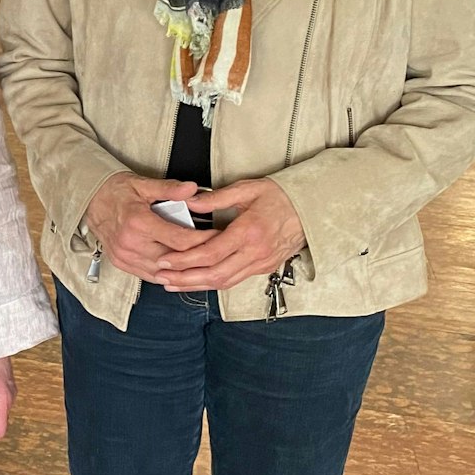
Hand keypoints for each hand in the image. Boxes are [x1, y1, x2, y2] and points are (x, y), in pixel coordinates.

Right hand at [82, 173, 213, 281]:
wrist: (89, 200)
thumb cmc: (116, 190)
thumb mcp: (143, 184)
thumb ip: (169, 189)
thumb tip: (192, 189)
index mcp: (138, 222)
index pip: (180, 240)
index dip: (204, 241)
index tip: (219, 237)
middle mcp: (131, 243)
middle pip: (175, 260)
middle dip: (199, 257)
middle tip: (218, 251)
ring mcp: (125, 256)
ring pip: (164, 273)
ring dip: (184, 269)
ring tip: (203, 262)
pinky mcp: (122, 263)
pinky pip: (151, 276)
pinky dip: (168, 274)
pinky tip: (180, 268)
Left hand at [157, 178, 305, 292]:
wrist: (311, 209)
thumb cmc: (280, 196)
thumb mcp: (247, 189)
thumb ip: (216, 198)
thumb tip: (189, 202)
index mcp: (249, 232)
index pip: (211, 253)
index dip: (185, 260)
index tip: (165, 261)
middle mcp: (256, 252)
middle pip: (215, 274)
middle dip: (186, 278)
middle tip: (162, 277)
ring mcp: (262, 263)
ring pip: (225, 282)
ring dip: (197, 285)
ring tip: (173, 284)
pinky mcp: (265, 267)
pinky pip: (235, 280)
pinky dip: (213, 283)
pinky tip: (197, 281)